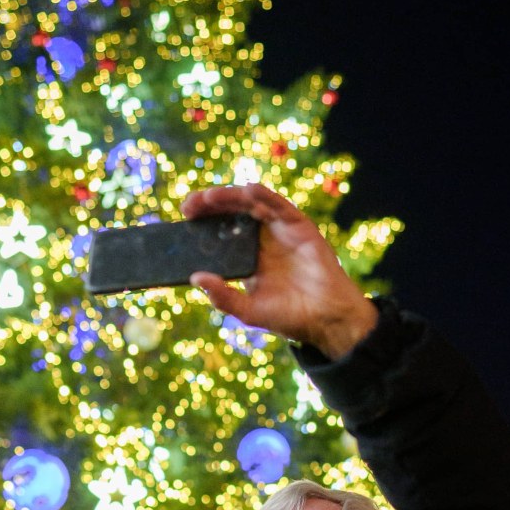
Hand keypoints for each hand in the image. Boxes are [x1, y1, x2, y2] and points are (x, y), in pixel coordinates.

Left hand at [182, 183, 376, 359]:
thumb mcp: (248, 310)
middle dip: (209, 205)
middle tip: (189, 206)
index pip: (221, 231)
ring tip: (209, 197)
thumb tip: (196, 278)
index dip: (203, 221)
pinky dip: (265, 196)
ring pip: (251, 204)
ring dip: (230, 196)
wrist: (326, 319)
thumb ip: (223, 296)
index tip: (184, 219)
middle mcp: (262, 239)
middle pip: (232, 212)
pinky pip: (279, 205)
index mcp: (248, 256)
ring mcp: (280, 230)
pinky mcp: (299, 226)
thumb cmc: (290, 317)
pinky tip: (249, 190)